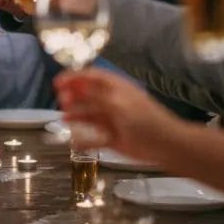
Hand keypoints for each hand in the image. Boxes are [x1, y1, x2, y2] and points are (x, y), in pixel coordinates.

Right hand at [54, 69, 179, 159]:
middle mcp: (111, 102)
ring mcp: (111, 120)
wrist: (166, 145)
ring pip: (88, 115)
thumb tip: (77, 85)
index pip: (91, 77)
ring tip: (64, 118)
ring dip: (75, 115)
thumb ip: (97, 96)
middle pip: (87, 95)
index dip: (74, 77)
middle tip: (61, 101)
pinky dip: (83, 139)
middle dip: (72, 96)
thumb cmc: (145, 121)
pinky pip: (93, 137)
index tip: (57, 83)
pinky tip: (73, 140)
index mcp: (116, 88)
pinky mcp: (111, 138)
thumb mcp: (120, 104)